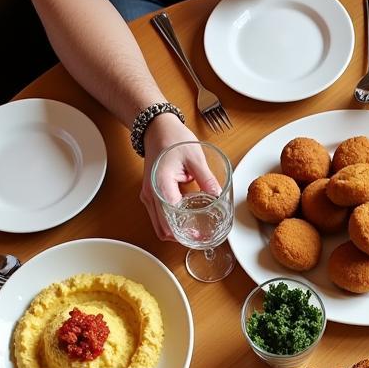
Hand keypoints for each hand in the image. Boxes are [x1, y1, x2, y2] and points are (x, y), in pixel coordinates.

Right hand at [140, 114, 221, 241]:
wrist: (156, 128)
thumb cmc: (173, 139)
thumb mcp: (195, 157)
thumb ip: (207, 178)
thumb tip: (219, 196)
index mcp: (161, 185)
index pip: (171, 217)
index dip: (185, 230)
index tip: (200, 235)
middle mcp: (151, 194)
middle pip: (163, 229)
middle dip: (182, 237)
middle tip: (201, 238)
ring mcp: (149, 197)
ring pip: (160, 227)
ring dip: (176, 233)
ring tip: (196, 233)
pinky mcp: (151, 197)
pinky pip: (159, 218)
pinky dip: (171, 225)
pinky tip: (187, 223)